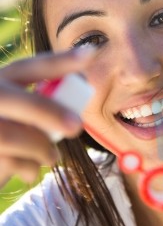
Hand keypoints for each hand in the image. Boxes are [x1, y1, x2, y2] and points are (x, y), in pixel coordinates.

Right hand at [0, 48, 93, 187]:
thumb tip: (83, 87)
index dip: (59, 62)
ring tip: (52, 157)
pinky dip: (27, 169)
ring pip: (10, 136)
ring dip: (41, 149)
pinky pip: (6, 162)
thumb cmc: (8, 130)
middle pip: (14, 99)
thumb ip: (39, 102)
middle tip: (76, 126)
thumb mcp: (18, 109)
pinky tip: (31, 172)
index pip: (28, 67)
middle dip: (49, 112)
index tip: (90, 53)